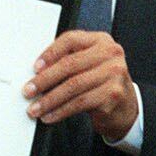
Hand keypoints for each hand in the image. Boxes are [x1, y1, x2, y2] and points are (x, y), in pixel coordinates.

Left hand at [23, 30, 138, 139]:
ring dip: (50, 100)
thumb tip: (38, 72)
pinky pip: (79, 103)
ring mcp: (114, 74)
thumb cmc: (102, 82)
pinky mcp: (112, 95)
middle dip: (44, 80)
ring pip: (73, 86)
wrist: (126, 107)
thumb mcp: (89, 64)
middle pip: (70, 64)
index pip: (70, 40)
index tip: (35, 68)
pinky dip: (61, 111)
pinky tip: (51, 115)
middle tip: (29, 90)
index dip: (50, 53)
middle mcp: (110, 54)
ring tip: (36, 108)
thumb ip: (69, 60)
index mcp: (101, 40)